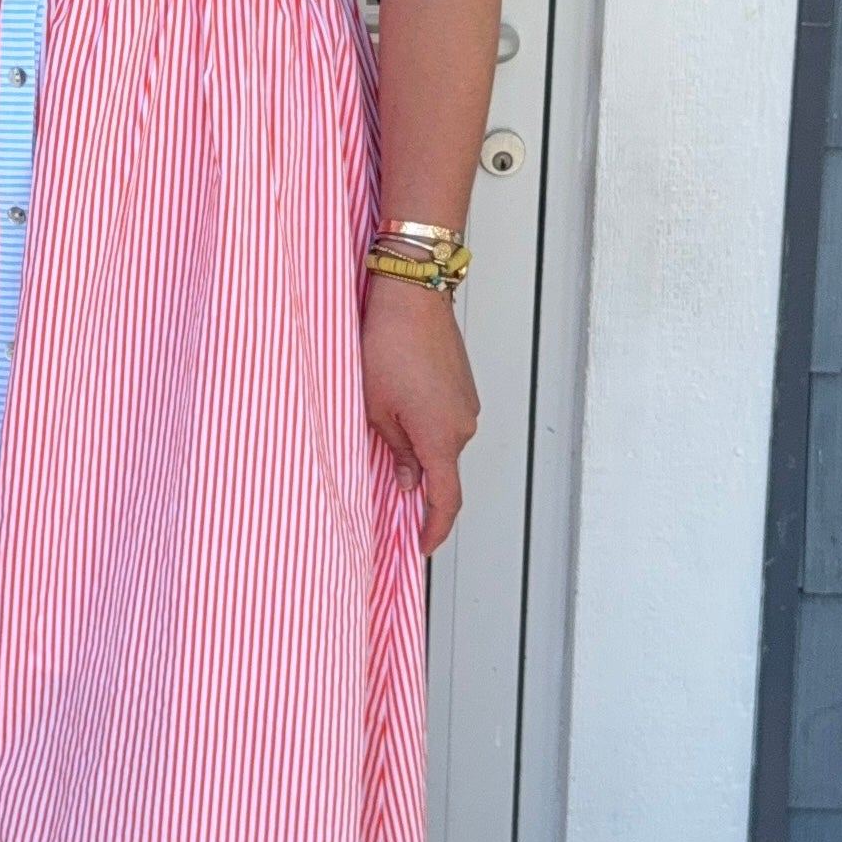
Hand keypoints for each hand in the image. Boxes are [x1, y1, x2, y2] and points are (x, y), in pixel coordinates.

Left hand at [362, 277, 479, 553]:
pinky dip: (425, 428)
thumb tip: (410, 479)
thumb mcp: (375, 408)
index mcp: (441, 437)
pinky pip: (446, 421)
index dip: (435, 528)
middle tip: (386, 489)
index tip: (423, 545)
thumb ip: (396, 451)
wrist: (412, 296)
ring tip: (383, 433)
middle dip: (418, 484)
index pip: (446, 499)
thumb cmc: (388, 346)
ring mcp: (467, 404)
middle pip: (443, 470)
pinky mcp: (463, 387)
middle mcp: (463, 425)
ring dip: (418, 449)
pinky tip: (398, 411)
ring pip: (442, 443)